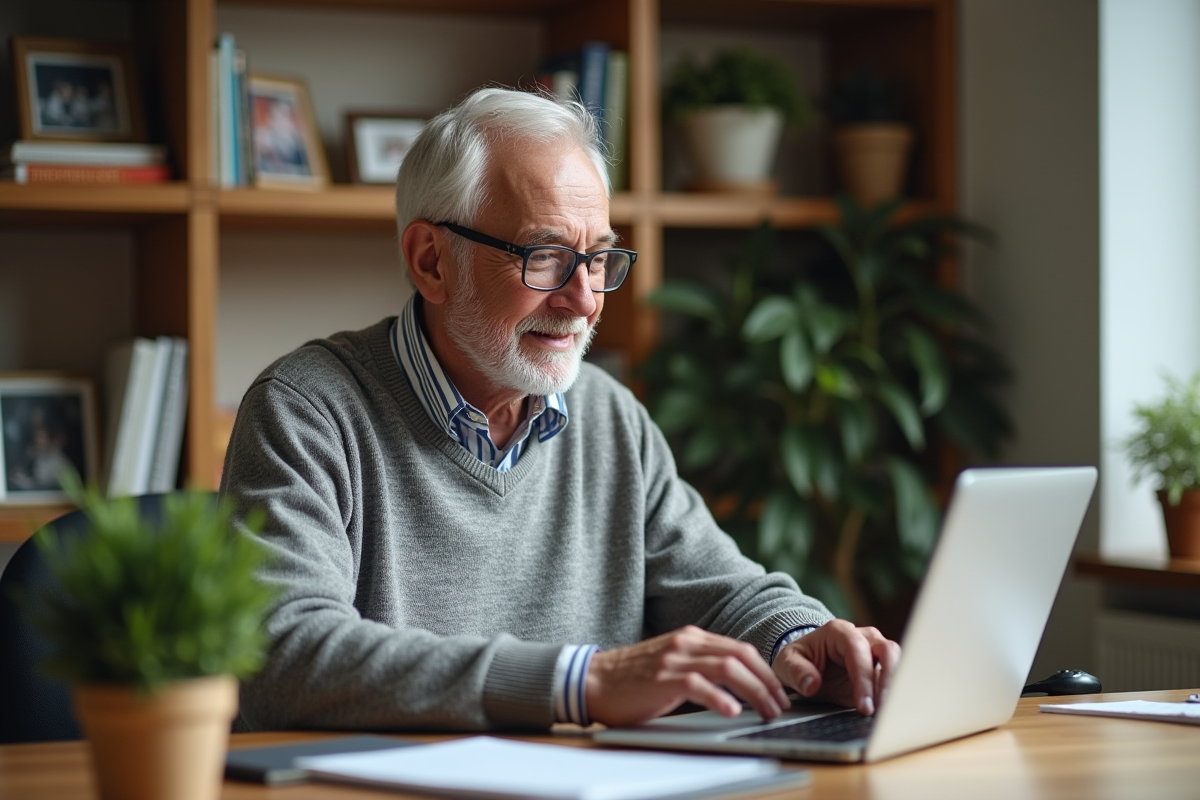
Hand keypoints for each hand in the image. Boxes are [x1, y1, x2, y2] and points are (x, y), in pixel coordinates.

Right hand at [584, 626, 790, 726]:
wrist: (593, 679)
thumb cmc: (632, 679)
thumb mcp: (672, 665)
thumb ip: (700, 669)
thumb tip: (737, 691)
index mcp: (692, 638)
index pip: (740, 649)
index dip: (765, 671)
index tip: (778, 693)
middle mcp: (686, 643)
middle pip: (741, 656)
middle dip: (767, 682)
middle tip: (780, 705)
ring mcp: (674, 659)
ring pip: (728, 668)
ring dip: (754, 692)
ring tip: (766, 712)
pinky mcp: (662, 678)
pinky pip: (699, 684)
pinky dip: (720, 697)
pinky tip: (732, 711)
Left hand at [771, 620, 900, 715]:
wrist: (806, 664)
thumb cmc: (798, 661)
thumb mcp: (786, 664)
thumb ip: (796, 672)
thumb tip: (812, 684)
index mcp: (838, 632)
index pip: (857, 649)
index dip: (863, 676)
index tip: (863, 705)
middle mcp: (862, 636)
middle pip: (887, 650)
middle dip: (888, 681)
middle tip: (882, 710)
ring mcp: (875, 650)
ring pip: (898, 661)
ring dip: (897, 686)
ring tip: (891, 713)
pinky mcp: (883, 668)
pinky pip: (898, 676)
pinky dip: (898, 692)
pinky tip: (894, 712)